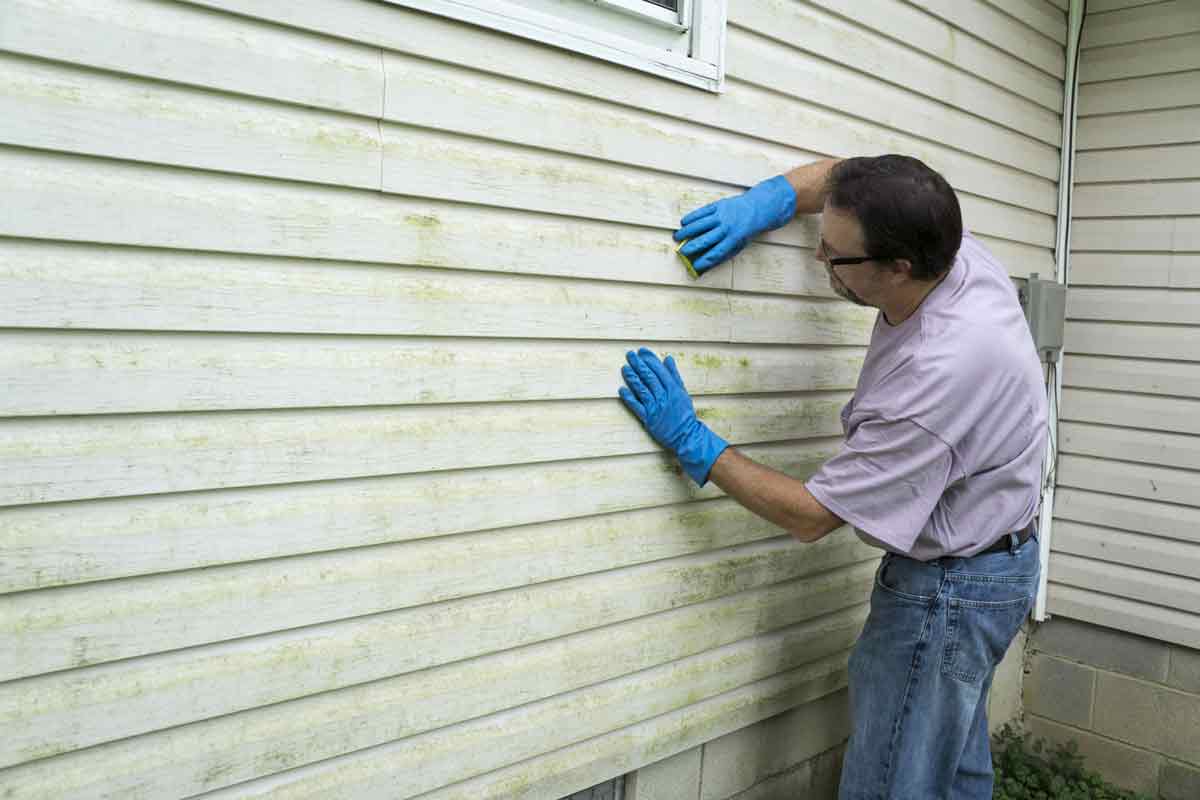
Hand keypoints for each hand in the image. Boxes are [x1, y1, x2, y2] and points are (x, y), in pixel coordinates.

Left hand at [619, 347, 728, 485]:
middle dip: (638, 364)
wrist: (686, 435)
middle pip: (649, 377)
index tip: (642, 351)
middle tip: (630, 355)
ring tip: (625, 368)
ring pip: (641, 389)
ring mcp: (655, 407)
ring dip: (632, 378)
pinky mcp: (648, 419)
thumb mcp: (682, 391)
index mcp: (673, 389)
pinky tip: (622, 390)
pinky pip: (636, 406)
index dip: (649, 359)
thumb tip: (668, 358)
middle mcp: (664, 396)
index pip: (659, 370)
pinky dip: (629, 398)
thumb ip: (674, 375)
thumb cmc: (684, 413)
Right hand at [673, 175, 796, 272]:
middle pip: (705, 240)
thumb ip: (725, 252)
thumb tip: (709, 263)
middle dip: (691, 247)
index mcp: (734, 239)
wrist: (759, 207)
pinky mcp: (718, 205)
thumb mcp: (741, 243)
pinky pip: (701, 212)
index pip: (715, 253)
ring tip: (677, 236)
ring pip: (700, 225)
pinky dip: (691, 217)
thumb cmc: (748, 228)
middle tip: (682, 252)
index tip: (694, 266)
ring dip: (686, 232)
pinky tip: (683, 222)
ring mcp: (722, 215)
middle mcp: (727, 227)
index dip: (704, 261)